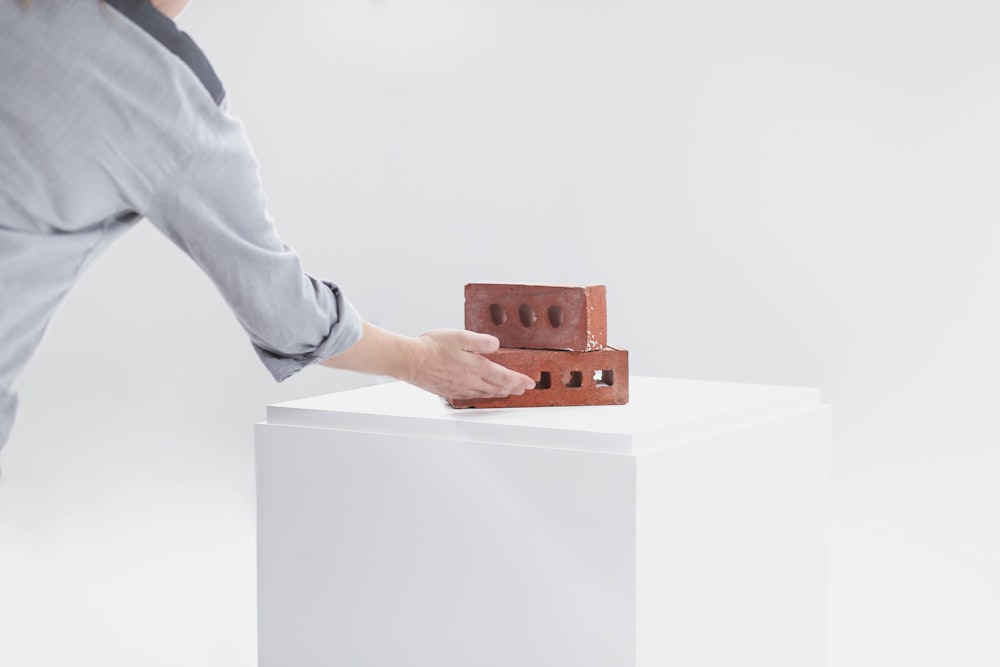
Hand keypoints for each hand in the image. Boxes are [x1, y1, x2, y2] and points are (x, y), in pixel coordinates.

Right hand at [403, 329, 535, 399]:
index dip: (519, 380)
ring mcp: (459, 389)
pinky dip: (483, 395)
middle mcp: (470, 382)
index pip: (504, 377)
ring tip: (507, 392)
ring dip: (499, 393)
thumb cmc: (431, 347)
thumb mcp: (460, 336)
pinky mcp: (449, 391)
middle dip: (513, 388)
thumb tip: (496, 345)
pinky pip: (472, 396)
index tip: (529, 382)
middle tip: (523, 389)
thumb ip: (481, 341)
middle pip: (497, 388)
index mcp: (475, 368)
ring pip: (485, 394)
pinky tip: (481, 393)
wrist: (409, 360)